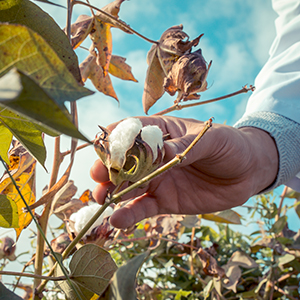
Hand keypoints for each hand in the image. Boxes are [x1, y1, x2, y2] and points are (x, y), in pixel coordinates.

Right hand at [90, 116, 277, 228]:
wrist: (246, 172)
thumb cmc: (228, 146)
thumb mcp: (210, 139)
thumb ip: (184, 146)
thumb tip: (162, 152)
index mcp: (161, 132)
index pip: (130, 132)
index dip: (115, 139)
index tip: (102, 149)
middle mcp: (153, 157)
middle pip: (123, 162)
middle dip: (108, 168)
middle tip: (99, 177)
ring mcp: (156, 180)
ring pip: (127, 187)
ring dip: (111, 193)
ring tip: (102, 199)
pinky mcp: (164, 201)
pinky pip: (142, 208)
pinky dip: (129, 215)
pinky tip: (117, 221)